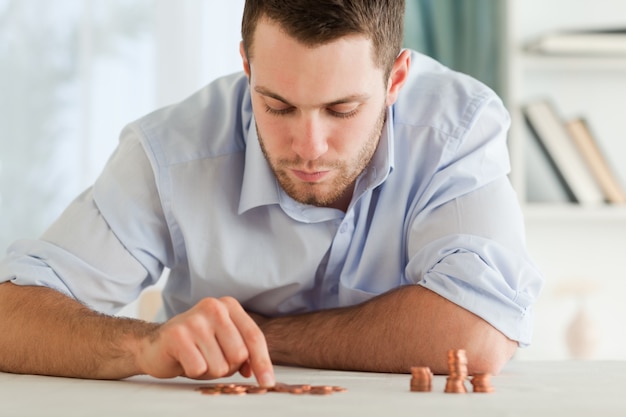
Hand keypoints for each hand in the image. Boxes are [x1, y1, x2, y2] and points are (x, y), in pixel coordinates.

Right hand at [136, 296, 274, 386]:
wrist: (154, 344)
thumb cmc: (195, 346)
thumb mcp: (224, 343)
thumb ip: (244, 352)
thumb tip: (259, 374)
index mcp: (229, 305)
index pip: (254, 337)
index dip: (263, 362)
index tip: (267, 383)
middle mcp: (214, 307)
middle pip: (239, 354)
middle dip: (228, 366)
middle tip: (210, 359)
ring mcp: (195, 319)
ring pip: (220, 365)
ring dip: (209, 371)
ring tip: (196, 358)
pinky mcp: (177, 334)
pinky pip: (199, 368)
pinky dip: (193, 371)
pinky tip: (184, 360)